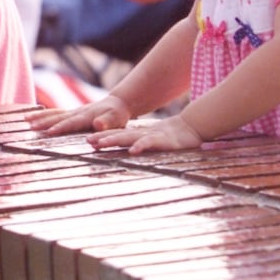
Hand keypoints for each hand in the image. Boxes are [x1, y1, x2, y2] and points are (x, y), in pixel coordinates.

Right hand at [31, 94, 132, 135]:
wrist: (117, 103)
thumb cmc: (118, 115)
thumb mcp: (116, 120)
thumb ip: (107, 122)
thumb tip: (97, 124)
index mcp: (87, 116)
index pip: (71, 122)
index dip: (60, 127)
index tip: (48, 132)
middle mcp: (77, 112)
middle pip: (57, 117)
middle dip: (43, 122)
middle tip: (29, 127)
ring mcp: (72, 112)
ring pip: (53, 113)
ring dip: (39, 117)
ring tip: (24, 120)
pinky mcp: (70, 113)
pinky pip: (54, 113)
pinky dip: (42, 114)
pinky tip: (31, 117)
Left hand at [86, 114, 202, 154]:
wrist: (192, 128)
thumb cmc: (171, 138)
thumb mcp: (153, 142)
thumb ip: (140, 145)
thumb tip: (127, 152)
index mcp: (137, 135)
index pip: (117, 135)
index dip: (102, 137)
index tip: (88, 141)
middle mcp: (141, 134)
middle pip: (118, 135)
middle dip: (102, 138)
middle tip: (88, 141)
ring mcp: (151, 136)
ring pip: (129, 137)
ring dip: (114, 140)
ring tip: (100, 143)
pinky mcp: (162, 140)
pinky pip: (149, 143)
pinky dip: (141, 146)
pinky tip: (133, 150)